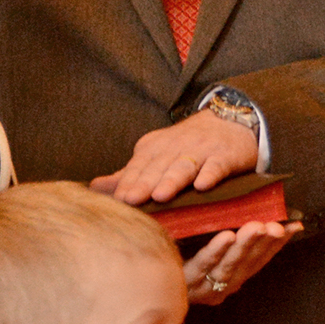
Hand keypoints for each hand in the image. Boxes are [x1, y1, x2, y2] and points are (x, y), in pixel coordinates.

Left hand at [92, 109, 259, 206]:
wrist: (231, 121)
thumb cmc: (187, 146)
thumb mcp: (155, 156)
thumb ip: (127, 175)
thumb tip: (93, 187)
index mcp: (154, 148)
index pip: (138, 167)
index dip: (127, 183)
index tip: (117, 201)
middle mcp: (175, 147)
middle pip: (157, 168)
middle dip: (143, 183)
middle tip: (130, 201)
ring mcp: (201, 151)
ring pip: (183, 167)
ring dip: (172, 180)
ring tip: (160, 195)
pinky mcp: (225, 156)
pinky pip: (216, 166)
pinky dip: (210, 174)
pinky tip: (202, 186)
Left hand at [182, 220, 299, 305]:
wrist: (142, 289)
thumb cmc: (174, 260)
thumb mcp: (202, 244)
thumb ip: (225, 233)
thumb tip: (258, 213)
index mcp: (231, 277)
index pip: (260, 258)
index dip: (278, 243)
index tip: (296, 225)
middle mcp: (222, 286)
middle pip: (249, 263)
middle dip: (267, 243)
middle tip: (279, 226)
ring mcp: (204, 287)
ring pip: (230, 264)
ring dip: (246, 245)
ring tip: (258, 226)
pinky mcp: (183, 282)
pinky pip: (203, 265)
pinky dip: (216, 250)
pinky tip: (227, 236)